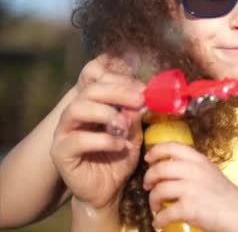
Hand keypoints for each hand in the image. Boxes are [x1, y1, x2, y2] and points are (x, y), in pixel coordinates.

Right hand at [50, 56, 145, 208]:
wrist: (109, 190)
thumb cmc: (120, 157)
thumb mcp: (133, 133)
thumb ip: (134, 116)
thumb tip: (142, 97)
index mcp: (92, 105)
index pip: (99, 82)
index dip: (121, 81)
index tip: (143, 89)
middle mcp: (75, 115)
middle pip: (88, 91)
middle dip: (116, 92)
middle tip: (138, 99)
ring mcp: (64, 133)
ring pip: (76, 110)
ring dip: (105, 113)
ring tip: (125, 124)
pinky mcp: (61, 153)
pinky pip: (78, 140)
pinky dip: (103, 140)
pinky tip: (121, 146)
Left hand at [144, 142, 237, 231]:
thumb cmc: (224, 195)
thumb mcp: (210, 172)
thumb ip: (192, 166)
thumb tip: (166, 166)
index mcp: (199, 160)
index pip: (172, 146)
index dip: (156, 151)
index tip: (148, 158)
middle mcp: (194, 171)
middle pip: (159, 169)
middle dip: (148, 178)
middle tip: (148, 186)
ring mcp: (191, 189)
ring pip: (158, 190)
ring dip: (152, 200)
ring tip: (156, 207)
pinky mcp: (189, 208)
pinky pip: (164, 214)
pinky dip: (158, 220)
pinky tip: (159, 222)